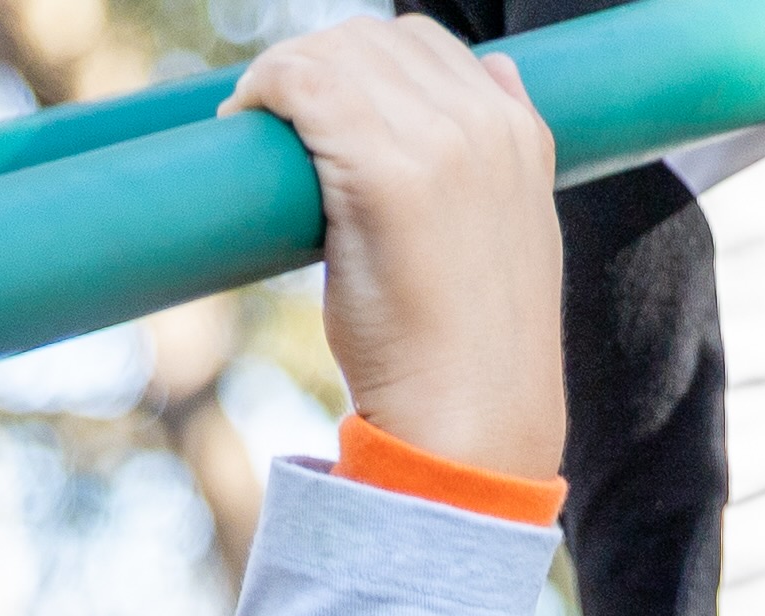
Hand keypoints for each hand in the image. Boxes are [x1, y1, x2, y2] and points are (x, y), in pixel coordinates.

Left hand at [230, 17, 564, 488]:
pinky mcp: (385, 172)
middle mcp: (486, 127)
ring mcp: (441, 145)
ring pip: (332, 55)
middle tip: (277, 123)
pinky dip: (261, 91)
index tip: (319, 111)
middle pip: (372, 40)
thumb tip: (495, 71)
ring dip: (281, 79)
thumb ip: (504, 159)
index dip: (359, 63)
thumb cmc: (474, 353)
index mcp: (522, 137)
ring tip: (257, 127)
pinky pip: (301, 85)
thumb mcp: (515, 236)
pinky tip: (242, 123)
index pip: (425, 44)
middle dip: (314, 66)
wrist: (471, 426)